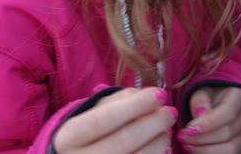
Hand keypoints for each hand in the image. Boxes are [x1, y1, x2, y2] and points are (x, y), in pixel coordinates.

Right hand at [52, 87, 176, 153]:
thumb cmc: (90, 132)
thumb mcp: (95, 111)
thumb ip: (120, 100)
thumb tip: (150, 96)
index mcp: (69, 137)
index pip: (105, 118)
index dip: (136, 105)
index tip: (160, 94)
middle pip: (125, 141)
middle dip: (154, 123)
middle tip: (171, 112)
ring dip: (159, 142)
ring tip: (166, 130)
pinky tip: (160, 146)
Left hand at [178, 86, 240, 152]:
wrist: (216, 103)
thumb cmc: (207, 97)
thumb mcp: (201, 91)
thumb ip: (200, 100)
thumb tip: (201, 113)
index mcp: (239, 96)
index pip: (227, 113)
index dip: (208, 123)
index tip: (189, 130)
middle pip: (227, 133)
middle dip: (201, 138)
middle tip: (182, 137)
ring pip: (230, 148)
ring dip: (205, 150)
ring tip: (187, 146)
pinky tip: (196, 151)